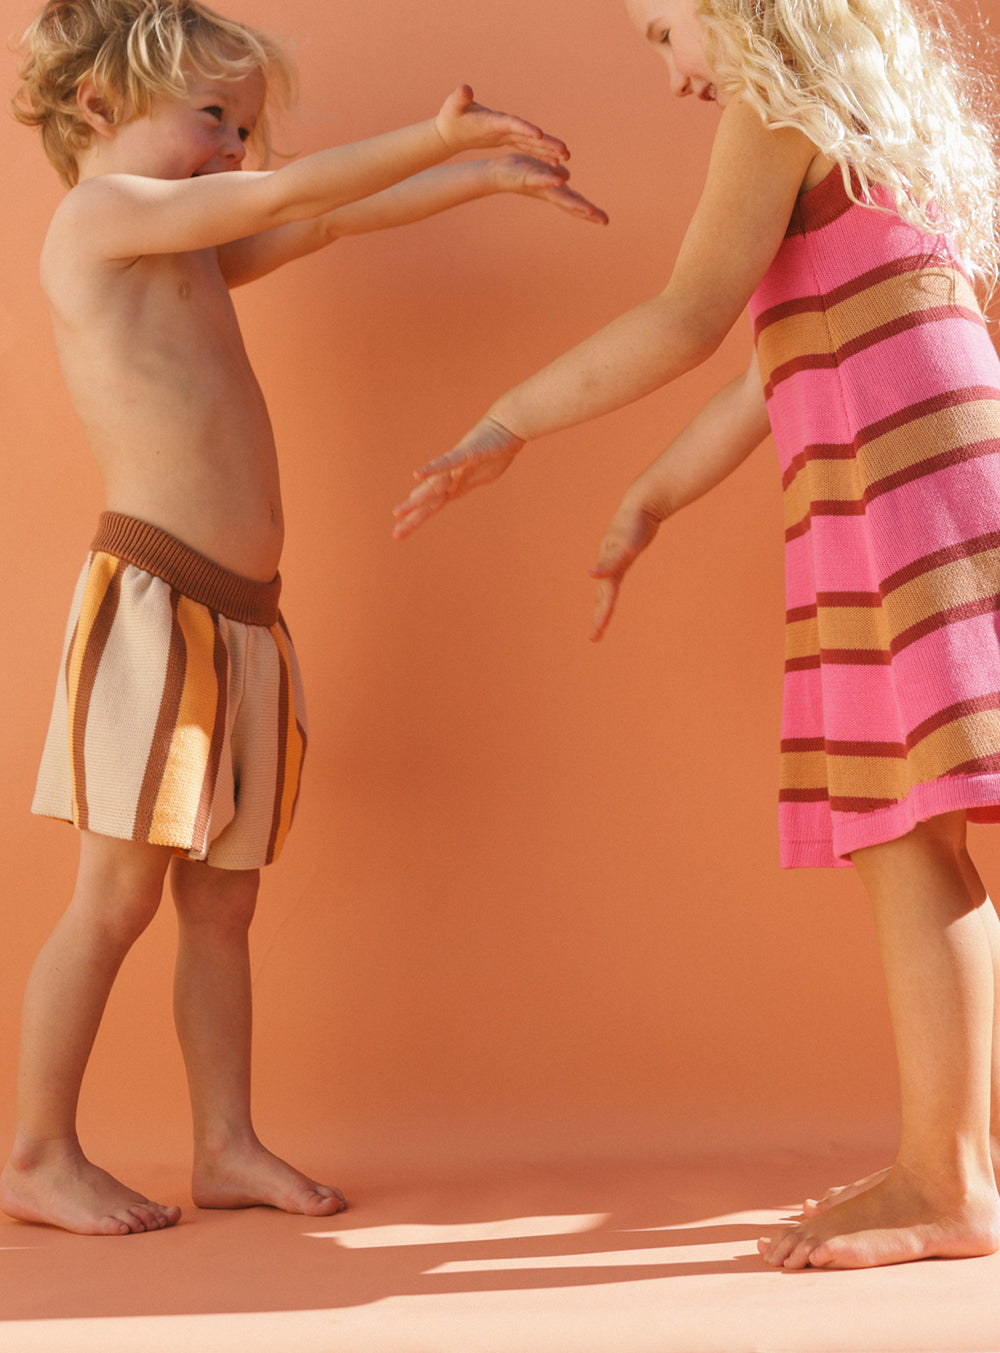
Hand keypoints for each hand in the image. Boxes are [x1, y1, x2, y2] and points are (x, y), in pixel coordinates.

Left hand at [393, 417, 524, 538]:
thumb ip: (464, 485)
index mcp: (455, 485)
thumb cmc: (495, 450)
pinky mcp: (466, 453)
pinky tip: (417, 474)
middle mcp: (451, 476)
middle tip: (396, 535)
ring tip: (398, 513)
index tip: (401, 530)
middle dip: (412, 517)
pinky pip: (447, 463)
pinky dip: (432, 469)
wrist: (507, 426)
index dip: (418, 517)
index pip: (433, 504)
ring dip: (417, 499)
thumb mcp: (480, 476)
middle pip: (429, 500)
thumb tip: (452, 492)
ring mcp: (457, 466)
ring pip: (434, 486)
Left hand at [435, 85, 568, 163]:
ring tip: (567, 157)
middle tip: (565, 150)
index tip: (538, 133)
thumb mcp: (452, 108)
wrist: (453, 124)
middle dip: (547, 142)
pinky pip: (528, 148)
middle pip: (529, 133)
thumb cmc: (451, 116)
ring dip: (549, 149)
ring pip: (533, 142)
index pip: (512, 123)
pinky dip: (541, 155)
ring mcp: (509, 132)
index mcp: (494, 119)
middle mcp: (505, 124)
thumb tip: (465, 89)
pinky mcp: (509, 139)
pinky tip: (554, 164)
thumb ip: (459, 98)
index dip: (524, 128)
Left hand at [490, 154, 608, 223]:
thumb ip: (555, 175)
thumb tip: (567, 179)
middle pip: (571, 204)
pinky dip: (549, 181)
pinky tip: (560, 182)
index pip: (574, 201)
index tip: (604, 220)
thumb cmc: (521, 171)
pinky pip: (540, 180)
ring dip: (574, 203)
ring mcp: (539, 187)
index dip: (589, 210)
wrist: (498, 173)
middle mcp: (548, 193)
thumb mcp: (543, 170)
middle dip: (588, 212)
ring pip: (559, 197)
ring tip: (589, 210)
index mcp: (554, 191)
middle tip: (603, 221)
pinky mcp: (527, 178)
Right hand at [589, 494, 665, 641]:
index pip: (605, 598)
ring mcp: (614, 561)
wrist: (642, 503)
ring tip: (600, 622)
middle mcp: (608, 566)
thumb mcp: (624, 545)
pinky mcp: (622, 557)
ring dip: (602, 606)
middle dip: (598, 617)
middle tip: (594, 638)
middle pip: (601, 597)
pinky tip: (609, 592)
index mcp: (609, 567)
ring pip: (605, 590)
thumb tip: (590, 575)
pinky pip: (614, 580)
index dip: (602, 616)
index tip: (596, 635)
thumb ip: (609, 562)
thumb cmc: (635, 524)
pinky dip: (610, 590)